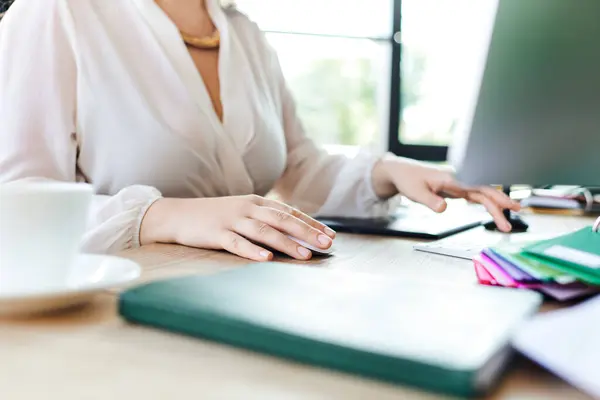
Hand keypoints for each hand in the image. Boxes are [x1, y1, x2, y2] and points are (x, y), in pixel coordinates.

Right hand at [140, 195, 334, 260]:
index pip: (289, 212)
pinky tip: (267, 258)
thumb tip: (293, 233)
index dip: (310, 223)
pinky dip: (253, 251)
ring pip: (264, 231)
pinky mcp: (216, 233)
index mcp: (256, 202)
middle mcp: (247, 208)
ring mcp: (231, 220)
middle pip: (282, 220)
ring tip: (305, 255)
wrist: (177, 215)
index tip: (330, 235)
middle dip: (306, 232)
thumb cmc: (214, 216)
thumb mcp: (242, 212)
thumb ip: (264, 219)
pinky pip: (237, 243)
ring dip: (286, 243)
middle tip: (326, 244)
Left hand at [371, 155, 519, 231]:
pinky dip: (486, 204)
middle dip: (502, 203)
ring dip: (495, 207)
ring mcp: (459, 183)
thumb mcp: (416, 193)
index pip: (478, 188)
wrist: (401, 171)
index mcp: (452, 179)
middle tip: (519, 212)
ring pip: (482, 195)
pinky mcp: (456, 188)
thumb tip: (445, 208)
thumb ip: (431, 201)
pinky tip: (495, 211)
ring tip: (507, 223)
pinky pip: (475, 196)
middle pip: (485, 191)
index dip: (495, 197)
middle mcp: (459, 179)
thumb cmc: (408, 180)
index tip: (508, 206)